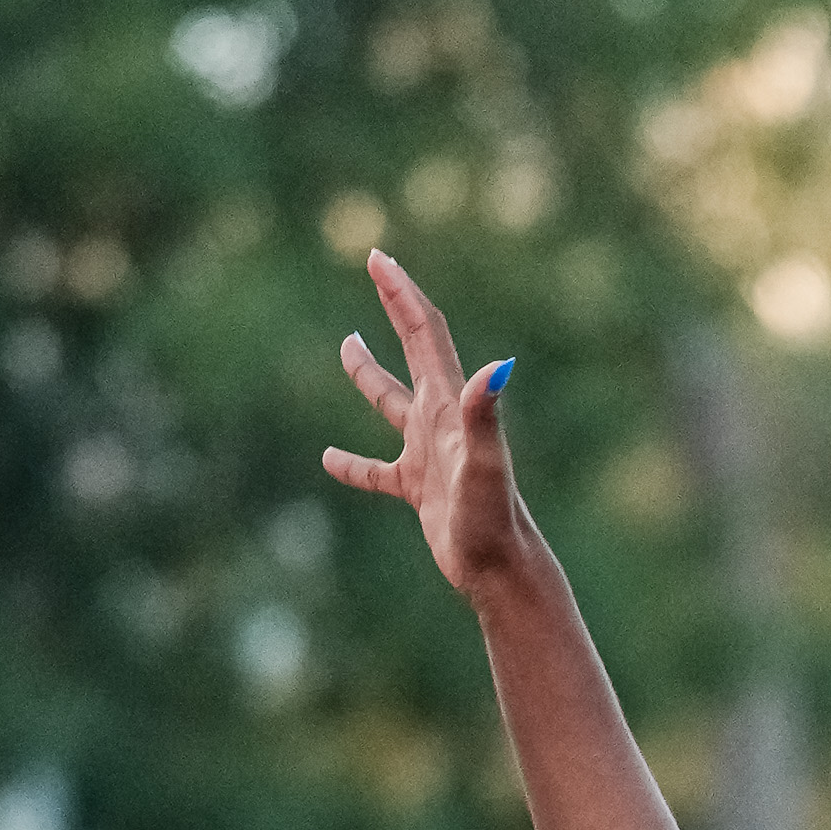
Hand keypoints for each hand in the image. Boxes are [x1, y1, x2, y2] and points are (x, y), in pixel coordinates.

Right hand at [324, 248, 522, 597]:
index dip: (402, 295)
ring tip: (346, 345)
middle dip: (395, 308)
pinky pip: (379, 472)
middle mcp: (440, 423)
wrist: (500, 570)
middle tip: (376, 269)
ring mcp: (429, 456)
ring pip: (392, 404)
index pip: (424, 335)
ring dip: (370, 375)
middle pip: (415, 351)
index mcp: (449, 406)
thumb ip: (484, 414)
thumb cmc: (492, 519)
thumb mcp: (483, 463)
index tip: (378, 259)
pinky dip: (355, 466)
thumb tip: (498, 367)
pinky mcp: (420, 490)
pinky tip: (330, 461)